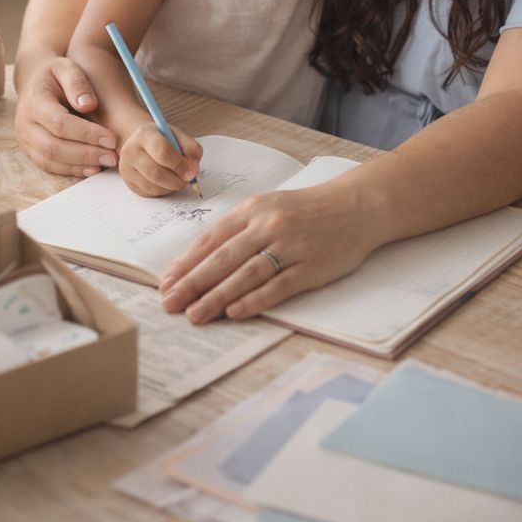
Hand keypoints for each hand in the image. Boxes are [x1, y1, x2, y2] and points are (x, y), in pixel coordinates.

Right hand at [14, 56, 118, 176]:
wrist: (35, 82)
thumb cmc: (56, 75)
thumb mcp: (67, 67)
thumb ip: (77, 83)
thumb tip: (88, 105)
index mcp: (35, 100)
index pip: (60, 123)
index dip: (86, 133)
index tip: (111, 138)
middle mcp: (25, 123)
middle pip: (53, 146)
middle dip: (85, 154)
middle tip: (112, 157)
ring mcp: (25, 139)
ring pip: (49, 160)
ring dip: (79, 165)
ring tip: (106, 164)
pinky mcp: (30, 150)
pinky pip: (48, 166)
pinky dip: (71, 170)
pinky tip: (92, 169)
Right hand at [119, 123, 202, 196]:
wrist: (143, 144)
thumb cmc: (164, 140)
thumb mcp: (179, 137)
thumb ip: (191, 150)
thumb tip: (192, 171)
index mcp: (145, 134)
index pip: (162, 151)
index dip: (179, 165)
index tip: (192, 173)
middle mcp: (131, 150)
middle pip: (155, 172)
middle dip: (177, 181)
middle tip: (189, 181)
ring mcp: (126, 168)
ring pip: (153, 186)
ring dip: (171, 187)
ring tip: (179, 180)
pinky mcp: (128, 182)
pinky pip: (149, 193)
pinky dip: (163, 191)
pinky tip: (168, 182)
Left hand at [158, 178, 374, 322]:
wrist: (355, 206)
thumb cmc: (306, 210)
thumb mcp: (269, 207)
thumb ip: (238, 229)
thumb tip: (199, 260)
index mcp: (254, 209)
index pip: (212, 238)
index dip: (186, 262)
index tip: (165, 282)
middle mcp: (269, 225)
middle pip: (223, 258)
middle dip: (193, 282)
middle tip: (169, 303)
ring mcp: (291, 246)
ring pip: (246, 274)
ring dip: (217, 296)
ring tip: (194, 314)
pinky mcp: (312, 267)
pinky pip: (278, 286)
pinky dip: (254, 300)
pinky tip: (235, 313)